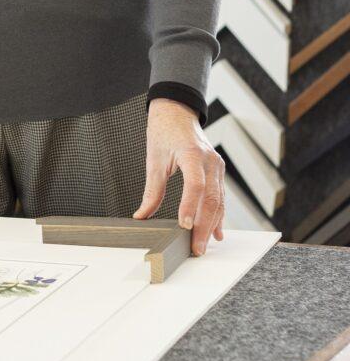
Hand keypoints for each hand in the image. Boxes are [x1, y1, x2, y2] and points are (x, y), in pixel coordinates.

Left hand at [133, 99, 224, 256]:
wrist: (177, 112)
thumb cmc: (164, 132)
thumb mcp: (154, 160)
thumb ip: (152, 190)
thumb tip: (142, 215)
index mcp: (191, 154)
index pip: (195, 185)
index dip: (190, 207)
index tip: (185, 226)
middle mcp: (209, 161)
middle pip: (211, 198)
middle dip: (204, 226)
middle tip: (196, 247)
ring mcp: (217, 166)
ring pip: (219, 200)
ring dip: (212, 224)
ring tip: (203, 245)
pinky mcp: (218, 171)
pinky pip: (220, 196)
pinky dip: (218, 215)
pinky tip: (215, 232)